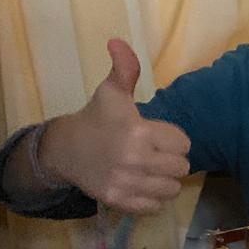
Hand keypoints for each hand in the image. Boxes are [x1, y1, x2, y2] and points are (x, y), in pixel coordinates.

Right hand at [40, 39, 190, 212]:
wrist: (64, 149)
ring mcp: (126, 182)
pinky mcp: (119, 201)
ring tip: (148, 170)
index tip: (157, 136)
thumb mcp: (111, 91)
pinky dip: (151, 198)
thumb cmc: (96, 119)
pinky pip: (155, 207)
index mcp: (138, 132)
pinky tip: (138, 184)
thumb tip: (118, 42)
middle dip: (171, 160)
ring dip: (164, 180)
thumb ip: (124, 69)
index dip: (173, 139)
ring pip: (172, 189)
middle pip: (181, 168)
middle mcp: (134, 159)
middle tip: (153, 154)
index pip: (183, 143)